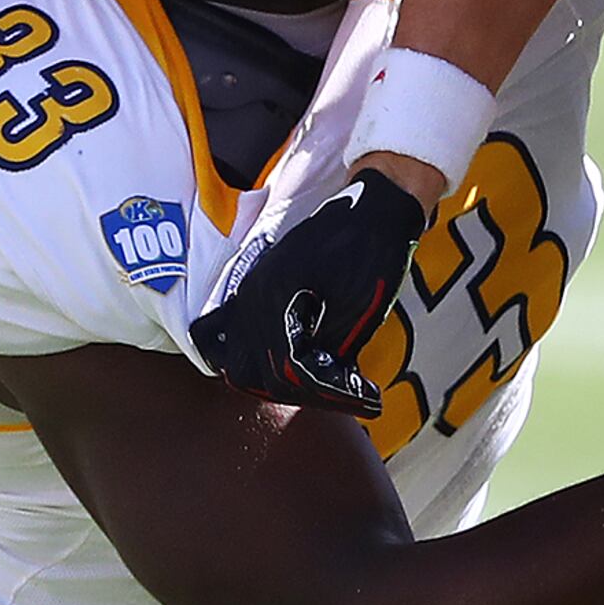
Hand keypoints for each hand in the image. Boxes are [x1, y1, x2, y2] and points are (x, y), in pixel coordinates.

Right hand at [189, 167, 426, 414]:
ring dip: (275, 379)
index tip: (363, 397)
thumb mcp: (360, 308)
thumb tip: (322, 385)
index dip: (326, 391)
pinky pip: (229, 331)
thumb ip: (332, 351)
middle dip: (301, 391)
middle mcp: (253, 295)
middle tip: (343, 392)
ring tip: (320, 382)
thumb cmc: (372, 248)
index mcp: (276, 295)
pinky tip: (278, 363)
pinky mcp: (259, 288)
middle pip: (255, 372)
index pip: (286, 369)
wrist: (375, 206)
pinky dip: (247, 355)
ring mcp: (251, 290)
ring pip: (239, 359)